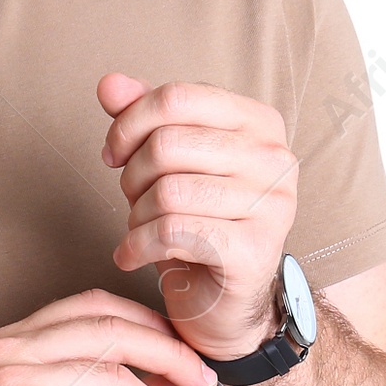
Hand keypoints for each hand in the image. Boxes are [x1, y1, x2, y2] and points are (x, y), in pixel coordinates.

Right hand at [0, 290, 217, 385]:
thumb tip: (191, 371)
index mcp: (15, 342)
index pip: (93, 305)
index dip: (148, 323)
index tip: (188, 354)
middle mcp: (7, 352)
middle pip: (111, 331)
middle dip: (172, 357)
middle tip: (207, 384)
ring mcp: (14, 382)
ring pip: (119, 381)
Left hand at [97, 73, 297, 361]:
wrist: (222, 301)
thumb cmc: (195, 220)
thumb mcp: (166, 162)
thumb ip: (142, 116)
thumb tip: (109, 83)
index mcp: (259, 122)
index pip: (177, 97)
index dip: (129, 124)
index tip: (113, 154)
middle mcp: (276, 158)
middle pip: (168, 144)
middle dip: (131, 176)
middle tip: (132, 200)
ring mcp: (273, 206)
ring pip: (168, 192)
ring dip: (135, 216)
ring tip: (138, 229)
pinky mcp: (257, 252)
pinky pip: (173, 233)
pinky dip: (138, 246)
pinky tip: (132, 255)